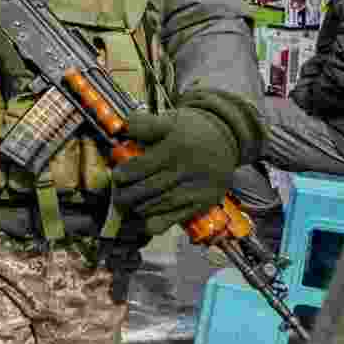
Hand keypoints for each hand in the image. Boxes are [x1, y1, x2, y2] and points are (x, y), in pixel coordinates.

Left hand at [114, 89, 263, 235]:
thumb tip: (124, 129)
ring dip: (142, 208)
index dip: (127, 173)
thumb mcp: (169, 120)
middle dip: (130, 194)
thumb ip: (145, 124)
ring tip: (128, 206)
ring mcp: (199, 187)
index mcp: (178, 146)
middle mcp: (190, 168)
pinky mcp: (206, 201)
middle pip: (154, 187)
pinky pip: (181, 216)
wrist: (226, 139)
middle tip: (117, 197)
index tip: (116, 177)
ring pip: (165, 203)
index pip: (146, 165)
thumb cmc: (190, 129)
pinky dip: (161, 222)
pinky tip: (146, 224)